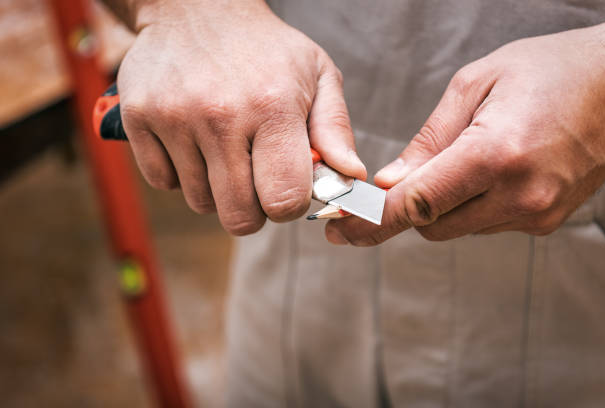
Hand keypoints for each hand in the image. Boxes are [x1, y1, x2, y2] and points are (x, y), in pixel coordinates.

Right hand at [113, 0, 365, 234]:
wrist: (196, 7)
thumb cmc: (265, 49)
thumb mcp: (316, 75)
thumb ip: (336, 129)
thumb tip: (351, 176)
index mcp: (273, 107)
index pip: (283, 200)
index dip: (289, 206)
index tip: (287, 189)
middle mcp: (221, 116)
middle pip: (239, 217)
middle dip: (254, 210)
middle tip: (256, 181)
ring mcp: (174, 118)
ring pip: (200, 203)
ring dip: (217, 190)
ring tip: (226, 151)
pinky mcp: (138, 119)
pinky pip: (163, 183)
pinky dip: (182, 174)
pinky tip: (195, 143)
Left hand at [326, 22, 604, 245]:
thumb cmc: (548, 70)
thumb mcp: (475, 85)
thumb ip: (428, 142)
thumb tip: (389, 184)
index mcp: (495, 154)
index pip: (417, 205)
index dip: (371, 222)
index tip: (339, 230)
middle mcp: (519, 194)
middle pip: (431, 225)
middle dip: (406, 207)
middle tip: (395, 182)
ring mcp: (537, 213)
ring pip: (457, 228)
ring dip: (442, 205)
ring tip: (464, 157)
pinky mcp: (547, 221)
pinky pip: (487, 224)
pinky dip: (471, 205)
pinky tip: (487, 171)